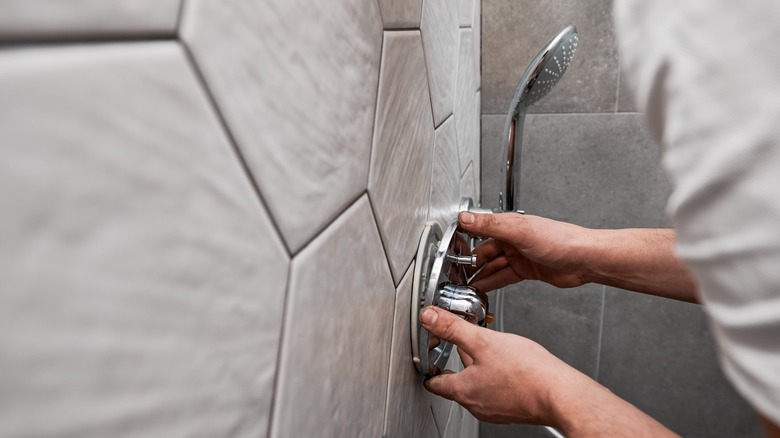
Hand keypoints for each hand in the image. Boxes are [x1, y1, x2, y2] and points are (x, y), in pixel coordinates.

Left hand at [420, 306, 675, 435]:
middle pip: (456, 381)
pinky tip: (509, 363)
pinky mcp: (512, 408)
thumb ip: (453, 328)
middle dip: (459, 360)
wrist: (560, 394)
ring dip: (479, 367)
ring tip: (490, 349)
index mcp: (463, 390)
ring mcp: (495, 409)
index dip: (429, 365)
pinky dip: (497, 376)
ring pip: (478, 384)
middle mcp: (476, 405)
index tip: (430, 353)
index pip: (433, 383)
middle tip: (464, 342)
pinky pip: (496, 389)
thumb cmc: (527, 373)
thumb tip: (429, 317)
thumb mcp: (483, 341)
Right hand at [460, 212, 594, 292]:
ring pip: (493, 266)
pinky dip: (492, 282)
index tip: (450, 252)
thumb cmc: (561, 240)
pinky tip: (483, 288)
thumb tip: (466, 217)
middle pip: (484, 253)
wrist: (585, 259)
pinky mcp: (527, 270)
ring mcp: (520, 255)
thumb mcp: (520, 231)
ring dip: (479, 276)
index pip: (479, 232)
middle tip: (456, 276)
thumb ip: (490, 225)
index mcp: (508, 226)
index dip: (464, 242)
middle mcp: (512, 240)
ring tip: (465, 286)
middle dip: (470, 265)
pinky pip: (504, 276)